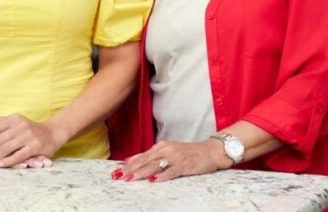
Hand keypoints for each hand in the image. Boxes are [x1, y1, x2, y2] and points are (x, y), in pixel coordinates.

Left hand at [0, 114, 67, 167]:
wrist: (53, 133)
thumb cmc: (31, 129)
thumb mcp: (16, 121)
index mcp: (15, 118)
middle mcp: (21, 125)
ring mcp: (28, 135)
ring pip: (7, 148)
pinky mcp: (35, 146)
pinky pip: (19, 155)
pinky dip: (9, 160)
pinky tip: (1, 165)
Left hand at [111, 139, 232, 181]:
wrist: (210, 151)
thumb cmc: (188, 152)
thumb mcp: (168, 151)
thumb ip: (151, 156)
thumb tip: (132, 160)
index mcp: (161, 146)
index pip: (141, 156)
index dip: (129, 164)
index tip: (117, 171)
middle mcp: (167, 150)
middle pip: (145, 160)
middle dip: (131, 169)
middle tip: (119, 176)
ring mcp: (176, 157)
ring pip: (155, 165)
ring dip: (142, 173)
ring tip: (131, 179)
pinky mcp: (185, 165)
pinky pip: (171, 171)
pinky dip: (162, 176)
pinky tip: (154, 180)